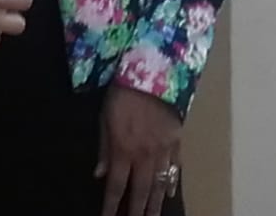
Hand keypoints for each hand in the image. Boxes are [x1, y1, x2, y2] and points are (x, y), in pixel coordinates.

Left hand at [96, 85, 182, 215]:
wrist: (152, 73)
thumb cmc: (123, 93)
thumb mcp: (105, 118)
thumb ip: (104, 148)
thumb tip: (99, 174)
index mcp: (123, 150)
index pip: (116, 186)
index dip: (112, 205)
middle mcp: (144, 155)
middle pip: (141, 191)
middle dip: (138, 211)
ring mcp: (163, 149)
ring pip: (160, 183)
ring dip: (157, 203)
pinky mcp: (176, 140)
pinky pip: (175, 166)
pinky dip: (173, 181)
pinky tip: (171, 193)